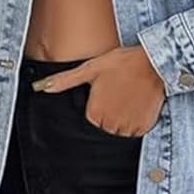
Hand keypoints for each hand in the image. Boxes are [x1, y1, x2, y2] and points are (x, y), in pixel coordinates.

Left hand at [31, 45, 166, 137]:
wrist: (154, 63)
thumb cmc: (121, 63)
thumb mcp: (90, 69)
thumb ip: (64, 81)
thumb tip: (40, 86)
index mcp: (95, 114)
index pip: (92, 118)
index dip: (99, 103)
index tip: (107, 90)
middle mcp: (110, 125)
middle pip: (105, 126)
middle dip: (111, 111)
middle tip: (119, 92)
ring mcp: (129, 128)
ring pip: (121, 130)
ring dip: (124, 117)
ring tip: (129, 96)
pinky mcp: (144, 128)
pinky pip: (136, 131)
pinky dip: (137, 120)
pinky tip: (139, 103)